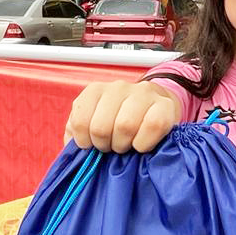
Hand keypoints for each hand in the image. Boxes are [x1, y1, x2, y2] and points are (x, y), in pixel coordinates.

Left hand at [63, 80, 180, 152]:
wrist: (155, 108)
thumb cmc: (119, 120)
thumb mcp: (94, 122)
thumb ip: (77, 132)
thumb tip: (71, 147)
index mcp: (95, 90)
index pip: (80, 122)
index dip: (85, 142)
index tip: (93, 145)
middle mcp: (118, 87)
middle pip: (101, 127)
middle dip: (105, 145)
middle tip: (112, 147)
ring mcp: (142, 93)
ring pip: (125, 126)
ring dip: (124, 145)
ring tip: (126, 146)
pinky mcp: (164, 105)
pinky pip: (152, 126)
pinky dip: (144, 143)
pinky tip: (142, 145)